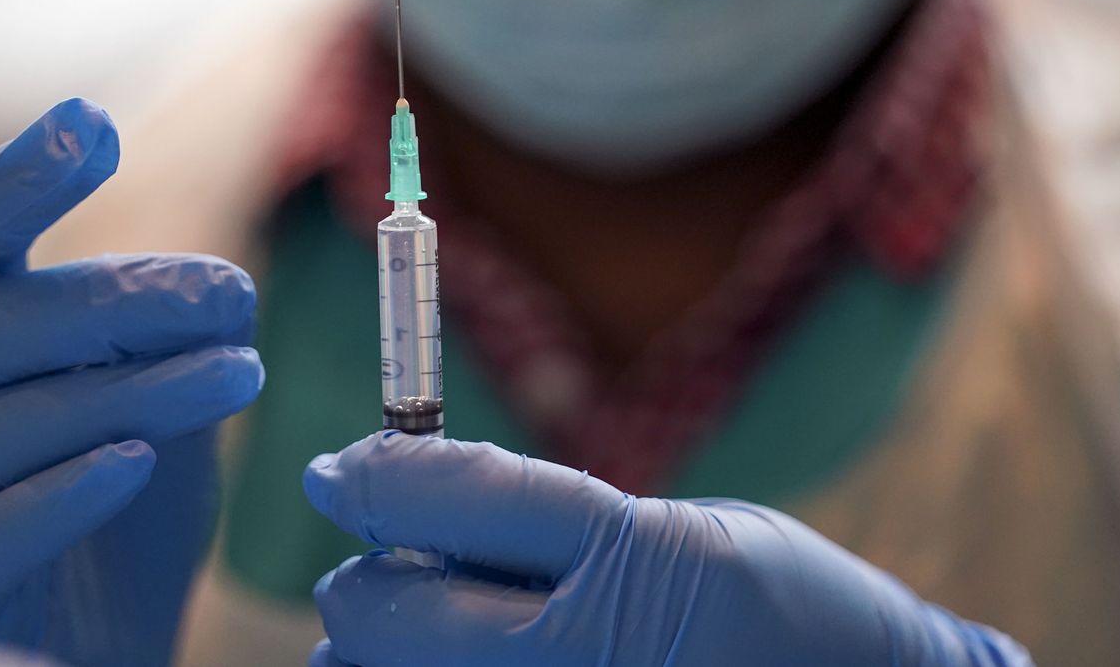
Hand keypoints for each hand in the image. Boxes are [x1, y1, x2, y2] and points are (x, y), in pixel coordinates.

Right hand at [0, 99, 262, 665]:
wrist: (95, 643)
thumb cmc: (121, 513)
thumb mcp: (157, 406)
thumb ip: (168, 346)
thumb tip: (225, 288)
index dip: (16, 182)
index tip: (90, 125)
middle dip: (109, 300)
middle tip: (228, 294)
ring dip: (122, 392)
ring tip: (236, 377)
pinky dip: (59, 494)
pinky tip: (138, 464)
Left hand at [303, 432, 1031, 666]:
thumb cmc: (784, 611)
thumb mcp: (687, 532)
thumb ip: (560, 519)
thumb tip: (412, 504)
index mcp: (642, 560)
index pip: (470, 497)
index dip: (382, 476)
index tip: (335, 471)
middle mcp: (598, 654)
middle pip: (396, 614)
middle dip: (367, 582)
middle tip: (381, 569)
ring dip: (380, 654)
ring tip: (430, 637)